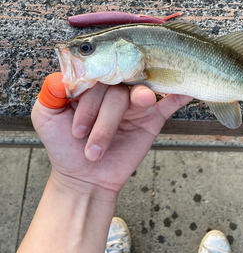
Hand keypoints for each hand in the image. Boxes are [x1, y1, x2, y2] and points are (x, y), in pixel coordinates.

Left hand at [32, 76, 191, 193]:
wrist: (84, 178)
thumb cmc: (64, 146)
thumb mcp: (46, 117)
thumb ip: (50, 93)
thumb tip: (62, 75)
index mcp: (92, 83)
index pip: (94, 74)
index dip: (86, 99)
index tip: (74, 128)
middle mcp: (114, 88)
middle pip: (116, 85)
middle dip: (100, 116)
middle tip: (83, 139)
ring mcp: (134, 102)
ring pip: (137, 95)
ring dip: (124, 114)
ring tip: (110, 137)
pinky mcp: (152, 117)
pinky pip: (169, 102)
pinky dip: (178, 94)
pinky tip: (186, 88)